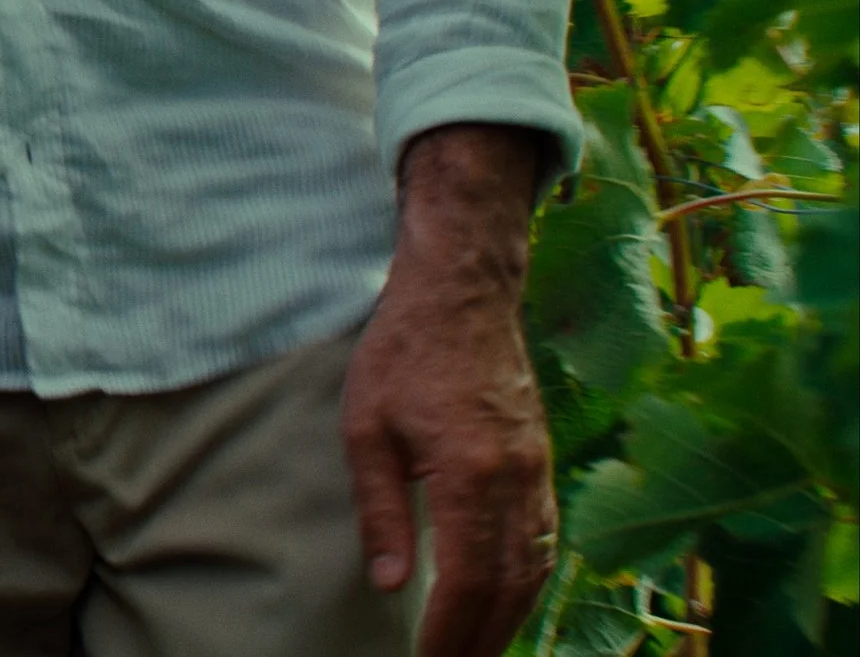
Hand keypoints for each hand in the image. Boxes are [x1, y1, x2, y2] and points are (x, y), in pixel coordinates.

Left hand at [343, 122, 556, 656]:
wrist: (462, 292)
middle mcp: (518, 478)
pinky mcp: (543, 459)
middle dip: (483, 638)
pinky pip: (546, 537)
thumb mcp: (366, 427)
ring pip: (537, 566)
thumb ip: (382, 509)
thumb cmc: (402, 351)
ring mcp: (539, 469)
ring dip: (511, 617)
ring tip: (479, 649)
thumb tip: (393, 583)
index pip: (469, 577)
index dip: (450, 630)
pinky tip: (509, 599)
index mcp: (471, 472)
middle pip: (511, 584)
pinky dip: (530, 580)